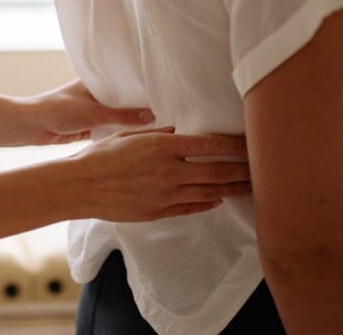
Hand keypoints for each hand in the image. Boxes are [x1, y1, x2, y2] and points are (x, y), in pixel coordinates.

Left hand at [22, 78, 154, 144]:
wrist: (31, 126)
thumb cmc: (57, 110)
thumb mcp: (93, 112)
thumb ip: (122, 116)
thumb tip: (152, 116)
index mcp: (95, 81)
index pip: (124, 82)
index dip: (142, 88)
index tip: (164, 93)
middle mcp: (95, 94)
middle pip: (123, 101)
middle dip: (140, 107)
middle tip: (167, 113)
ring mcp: (92, 111)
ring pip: (117, 116)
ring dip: (130, 122)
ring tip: (159, 126)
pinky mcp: (88, 127)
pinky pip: (110, 128)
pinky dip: (120, 132)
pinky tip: (138, 139)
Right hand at [66, 127, 251, 221]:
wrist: (80, 186)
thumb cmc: (99, 157)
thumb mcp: (128, 136)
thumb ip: (157, 134)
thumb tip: (177, 131)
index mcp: (163, 147)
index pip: (212, 145)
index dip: (236, 146)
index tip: (253, 144)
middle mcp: (170, 171)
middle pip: (218, 171)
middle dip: (243, 169)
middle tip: (262, 168)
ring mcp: (167, 194)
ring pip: (211, 192)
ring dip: (233, 189)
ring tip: (250, 186)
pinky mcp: (160, 211)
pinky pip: (192, 207)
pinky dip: (209, 203)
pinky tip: (219, 199)